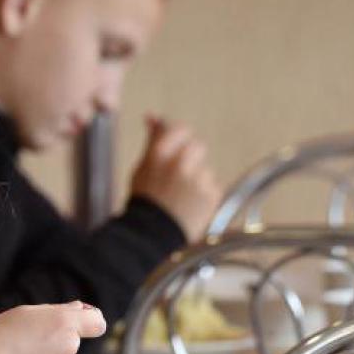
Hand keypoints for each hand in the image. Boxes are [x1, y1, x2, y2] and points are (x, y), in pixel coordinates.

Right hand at [0, 301, 106, 353]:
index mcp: (64, 323)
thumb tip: (78, 309)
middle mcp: (69, 347)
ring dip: (49, 353)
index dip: (89, 318)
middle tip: (30, 334)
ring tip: (22, 351)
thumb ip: (57, 311)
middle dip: (59, 335)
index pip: (98, 322)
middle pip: (74, 338)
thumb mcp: (25, 312)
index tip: (76, 318)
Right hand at [128, 114, 220, 241]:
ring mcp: (197, 180)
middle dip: (190, 159)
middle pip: (197, 147)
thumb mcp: (142, 168)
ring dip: (197, 180)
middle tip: (179, 177)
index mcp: (159, 154)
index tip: (176, 145)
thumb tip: (154, 117)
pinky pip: (212, 187)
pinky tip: (189, 206)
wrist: (151, 236)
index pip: (180, 130)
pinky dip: (204, 195)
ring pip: (205, 170)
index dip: (180, 138)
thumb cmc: (144, 203)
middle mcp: (180, 164)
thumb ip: (153, 140)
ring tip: (181, 198)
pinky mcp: (211, 195)